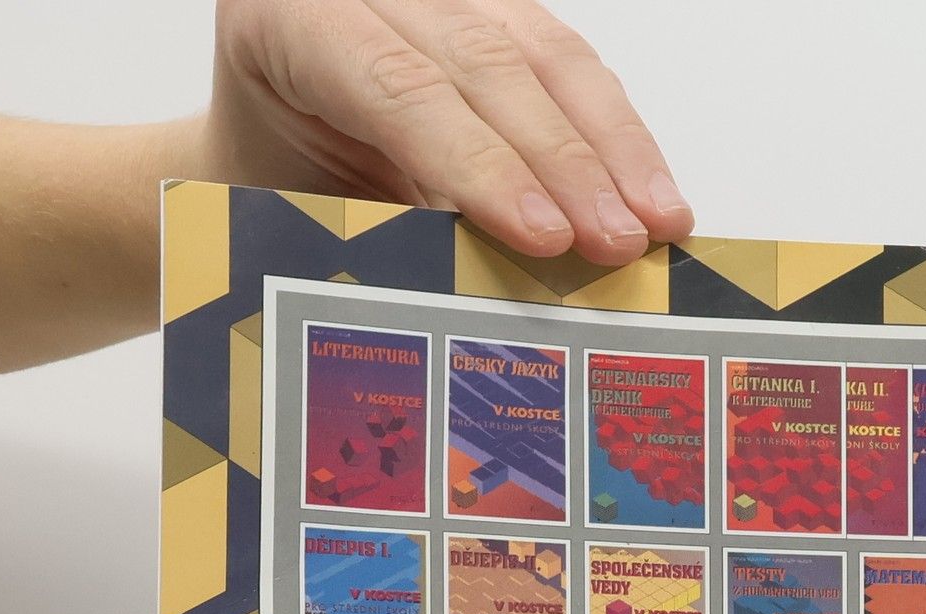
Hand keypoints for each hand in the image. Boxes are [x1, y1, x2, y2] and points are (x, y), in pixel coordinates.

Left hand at [204, 0, 693, 263]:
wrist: (269, 144)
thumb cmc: (283, 185)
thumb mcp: (314, 211)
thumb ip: (396, 225)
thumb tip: (506, 275)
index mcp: (293, 19)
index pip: (402, 88)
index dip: (481, 164)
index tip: (544, 234)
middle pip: (486, 64)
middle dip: (565, 164)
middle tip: (616, 242)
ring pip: (545, 53)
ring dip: (613, 148)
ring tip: (656, 223)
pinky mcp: (496, 9)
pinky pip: (568, 63)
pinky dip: (616, 134)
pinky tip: (651, 190)